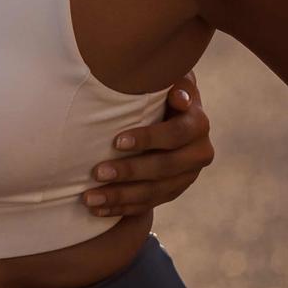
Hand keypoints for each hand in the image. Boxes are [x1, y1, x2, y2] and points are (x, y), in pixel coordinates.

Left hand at [84, 72, 214, 217]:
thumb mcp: (165, 78)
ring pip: (155, 192)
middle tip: (97, 172)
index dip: (148, 138)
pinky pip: (148, 204)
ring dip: (120, 196)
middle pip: (165, 167)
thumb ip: (170, 80)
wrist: (167, 111)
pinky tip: (96, 210)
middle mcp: (198, 152)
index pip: (177, 133)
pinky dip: (121, 208)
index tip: (116, 140)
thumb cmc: (157, 89)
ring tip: (88, 198)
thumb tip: (178, 95)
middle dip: (129, 171)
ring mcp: (186, 176)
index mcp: (197, 124)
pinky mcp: (172, 191)